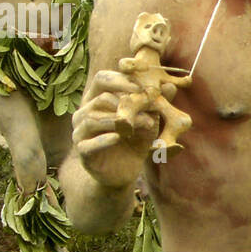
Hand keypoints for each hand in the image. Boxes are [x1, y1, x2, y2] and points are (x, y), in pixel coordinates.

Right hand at [72, 70, 159, 189]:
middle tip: (150, 109)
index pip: (102, 79)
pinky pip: (89, 143)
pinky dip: (104, 139)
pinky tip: (118, 137)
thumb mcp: (149, 121)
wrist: (123, 171)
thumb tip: (170, 84)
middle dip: (128, 103)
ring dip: (121, 120)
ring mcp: (80, 131)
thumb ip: (157, 103)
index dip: (122, 80)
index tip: (143, 87)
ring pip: (93, 118)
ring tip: (146, 124)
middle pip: (101, 98)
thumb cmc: (135, 141)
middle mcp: (84, 112)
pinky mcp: (82, 150)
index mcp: (97, 99)